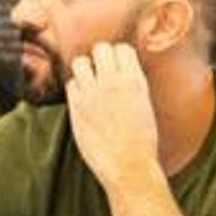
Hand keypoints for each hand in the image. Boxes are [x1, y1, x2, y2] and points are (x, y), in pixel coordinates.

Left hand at [65, 42, 161, 186]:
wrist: (129, 166)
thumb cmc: (142, 142)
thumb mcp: (145, 106)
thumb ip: (133, 85)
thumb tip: (121, 71)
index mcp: (135, 82)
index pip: (122, 49)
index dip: (119, 57)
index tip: (118, 69)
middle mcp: (114, 83)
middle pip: (100, 49)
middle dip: (101, 59)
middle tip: (103, 75)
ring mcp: (93, 94)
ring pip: (80, 62)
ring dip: (85, 71)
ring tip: (91, 86)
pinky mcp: (77, 107)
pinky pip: (71, 84)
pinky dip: (76, 90)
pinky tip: (84, 102)